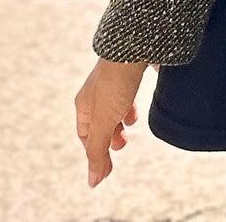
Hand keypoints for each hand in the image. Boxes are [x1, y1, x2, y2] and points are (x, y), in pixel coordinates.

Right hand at [75, 57, 147, 186]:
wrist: (136, 42)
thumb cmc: (115, 82)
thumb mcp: (105, 122)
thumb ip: (98, 152)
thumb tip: (93, 182)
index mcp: (84, 102)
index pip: (84, 133)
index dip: (94, 149)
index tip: (107, 163)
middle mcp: (96, 89)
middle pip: (100, 118)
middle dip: (110, 135)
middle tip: (122, 145)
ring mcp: (113, 78)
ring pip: (114, 104)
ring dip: (121, 119)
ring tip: (132, 124)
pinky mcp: (131, 69)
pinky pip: (127, 89)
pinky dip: (131, 101)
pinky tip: (140, 104)